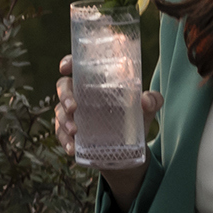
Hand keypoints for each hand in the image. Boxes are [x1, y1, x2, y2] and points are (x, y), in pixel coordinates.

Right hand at [53, 67, 161, 206]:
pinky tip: (72, 148)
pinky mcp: (70, 133)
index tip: (65, 68)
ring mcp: (73, 115)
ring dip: (64, 121)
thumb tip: (146, 100)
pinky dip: (64, 140)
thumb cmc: (133, 118)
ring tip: (75, 131)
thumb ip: (152, 101)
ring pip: (59, 112)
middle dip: (64, 96)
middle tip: (73, 107)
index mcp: (94, 83)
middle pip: (63, 88)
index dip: (67, 63)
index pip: (76, 67)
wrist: (129, 149)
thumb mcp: (146, 110)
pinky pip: (61, 134)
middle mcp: (80, 95)